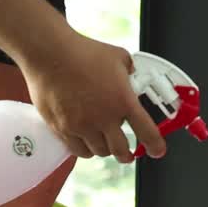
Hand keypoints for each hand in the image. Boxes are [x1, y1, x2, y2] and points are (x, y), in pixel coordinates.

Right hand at [19, 33, 165, 163]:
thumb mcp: (119, 57)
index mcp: (123, 101)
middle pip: (120, 150)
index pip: (147, 132)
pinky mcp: (61, 128)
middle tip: (128, 153)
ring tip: (105, 144)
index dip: (155, 146)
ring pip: (98, 151)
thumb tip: (133, 75)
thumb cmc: (82, 52)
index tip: (157, 151)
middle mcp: (103, 118)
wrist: (50, 53)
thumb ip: (131, 71)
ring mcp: (81, 126)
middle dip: (127, 154)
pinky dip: (84, 149)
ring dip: (105, 150)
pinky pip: (76, 149)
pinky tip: (86, 142)